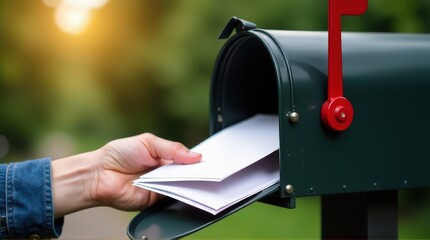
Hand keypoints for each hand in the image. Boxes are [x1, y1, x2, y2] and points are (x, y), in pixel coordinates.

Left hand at [51, 133, 200, 217]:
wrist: (99, 173)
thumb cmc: (119, 154)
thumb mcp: (148, 143)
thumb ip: (172, 149)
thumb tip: (195, 156)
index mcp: (164, 158)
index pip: (185, 160)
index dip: (196, 160)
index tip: (209, 159)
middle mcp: (164, 173)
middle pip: (186, 174)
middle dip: (196, 171)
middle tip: (209, 169)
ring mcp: (160, 187)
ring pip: (181, 186)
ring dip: (190, 182)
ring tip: (201, 176)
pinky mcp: (155, 200)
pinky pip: (171, 197)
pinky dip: (179, 192)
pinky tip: (187, 187)